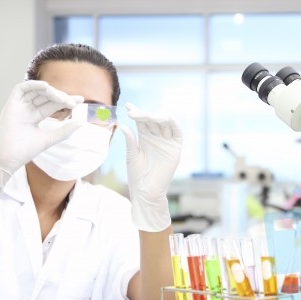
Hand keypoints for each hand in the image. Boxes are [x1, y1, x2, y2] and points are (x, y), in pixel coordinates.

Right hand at [0, 80, 83, 198]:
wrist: (8, 158)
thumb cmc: (25, 150)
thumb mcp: (49, 139)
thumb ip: (64, 131)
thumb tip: (81, 123)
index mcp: (35, 116)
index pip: (52, 104)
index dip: (66, 101)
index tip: (80, 101)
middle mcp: (27, 109)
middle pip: (46, 97)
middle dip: (61, 97)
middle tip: (73, 102)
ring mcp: (19, 106)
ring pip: (36, 91)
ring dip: (51, 91)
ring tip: (63, 98)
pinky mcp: (11, 104)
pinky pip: (21, 89)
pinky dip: (34, 85)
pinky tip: (47, 87)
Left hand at [121, 103, 182, 231]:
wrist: (147, 192)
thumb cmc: (137, 176)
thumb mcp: (132, 156)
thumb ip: (130, 141)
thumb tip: (123, 125)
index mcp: (145, 139)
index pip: (142, 121)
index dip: (136, 113)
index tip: (128, 107)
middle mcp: (156, 138)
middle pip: (153, 120)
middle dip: (144, 114)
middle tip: (134, 113)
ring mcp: (166, 142)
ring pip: (164, 123)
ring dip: (156, 117)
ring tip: (146, 115)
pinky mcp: (175, 149)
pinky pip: (177, 132)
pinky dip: (173, 123)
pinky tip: (165, 117)